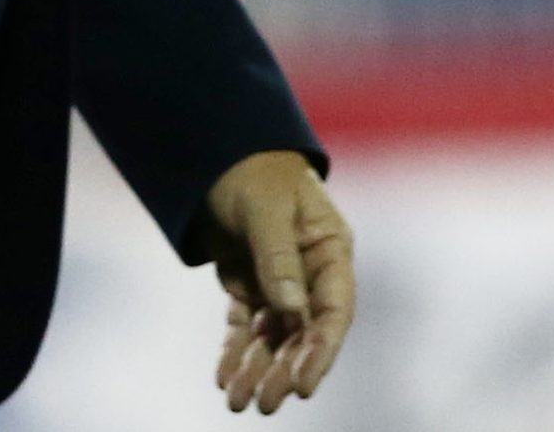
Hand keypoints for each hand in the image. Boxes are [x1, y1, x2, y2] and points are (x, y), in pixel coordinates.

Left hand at [201, 149, 353, 413]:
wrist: (218, 150)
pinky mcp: (251, 284)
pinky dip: (236, 350)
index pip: (334, 312)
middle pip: (303, 333)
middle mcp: (310, 273)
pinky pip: (246, 325)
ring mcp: (280, 281)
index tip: (303, 386)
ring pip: (273, 336)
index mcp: (330, 250)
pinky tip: (224, 377)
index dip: (321, 352)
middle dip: (283, 371)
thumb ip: (278, 257)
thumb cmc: (253, 170)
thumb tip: (291, 311)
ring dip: (257, 368)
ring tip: (236, 402)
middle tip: (263, 403)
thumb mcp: (265, 207)